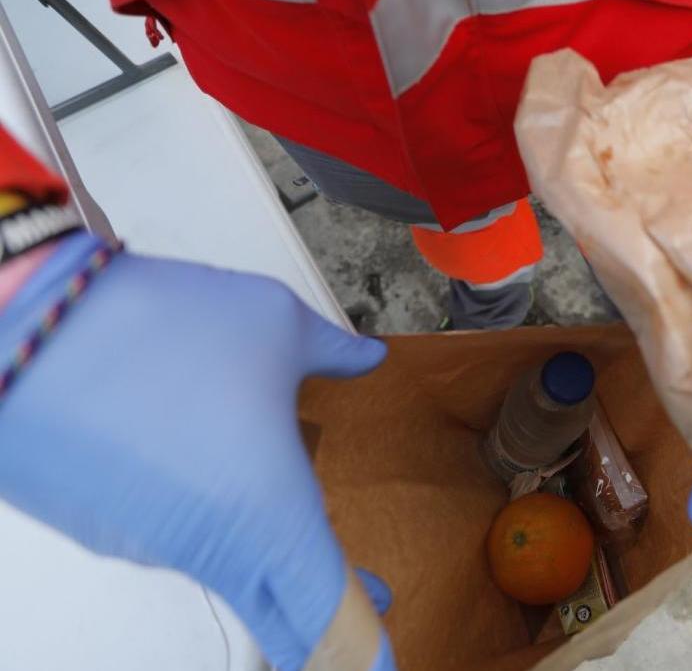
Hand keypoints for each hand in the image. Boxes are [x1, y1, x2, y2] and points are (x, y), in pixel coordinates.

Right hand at [0, 232, 392, 670]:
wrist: (16, 325)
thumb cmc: (149, 327)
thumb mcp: (273, 324)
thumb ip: (333, 353)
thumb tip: (365, 358)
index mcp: (268, 517)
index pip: (329, 613)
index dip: (364, 643)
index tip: (386, 656)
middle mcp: (206, 549)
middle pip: (280, 607)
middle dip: (327, 612)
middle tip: (368, 600)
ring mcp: (145, 545)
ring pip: (224, 565)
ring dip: (260, 547)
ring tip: (283, 497)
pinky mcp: (98, 526)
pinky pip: (169, 536)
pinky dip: (200, 516)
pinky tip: (204, 468)